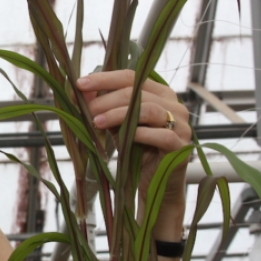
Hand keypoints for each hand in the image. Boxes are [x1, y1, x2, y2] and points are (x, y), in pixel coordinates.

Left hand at [75, 70, 190, 202]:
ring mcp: (181, 124)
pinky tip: (123, 137)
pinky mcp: (181, 146)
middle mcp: (174, 104)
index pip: (130, 77)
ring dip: (118, 114)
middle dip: (107, 99)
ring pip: (149, 109)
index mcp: (159, 92)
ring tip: (97, 122)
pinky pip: (161, 134)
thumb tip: (79, 91)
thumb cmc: (135, 149)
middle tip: (87, 109)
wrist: (154, 183)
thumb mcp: (115, 125)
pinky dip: (140, 133)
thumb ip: (102, 107)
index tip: (80, 84)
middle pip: (137, 92)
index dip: (104, 79)